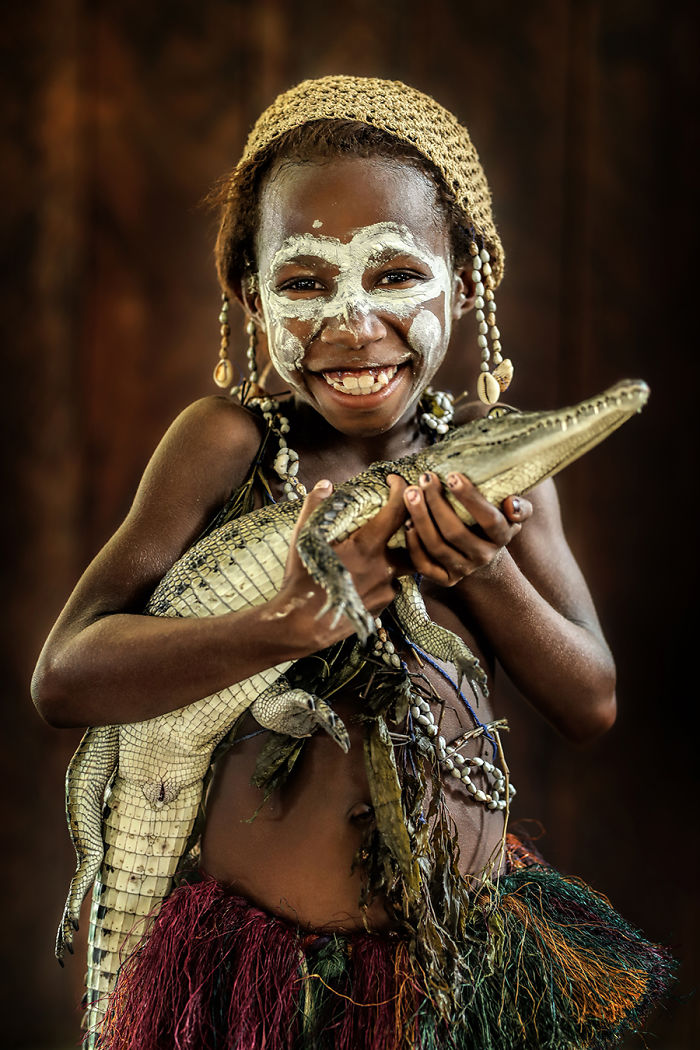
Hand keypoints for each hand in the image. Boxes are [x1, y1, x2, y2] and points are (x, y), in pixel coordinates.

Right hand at [272, 477, 408, 648]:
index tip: (394, 481)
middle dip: (406, 524)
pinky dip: (381, 579)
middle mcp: (384, 568)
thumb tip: (326, 484)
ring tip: (376, 551)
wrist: (300, 624)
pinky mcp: (382, 608)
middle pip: (411, 538)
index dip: (401, 489)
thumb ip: (315, 507)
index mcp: (367, 546)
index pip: (398, 509)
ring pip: (401, 566)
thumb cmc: (301, 579)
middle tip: (393, 516)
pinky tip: (363, 579)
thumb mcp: (304, 538)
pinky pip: (389, 587)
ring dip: (393, 555)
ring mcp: (386, 590)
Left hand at [398, 471, 531, 586]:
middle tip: (424, 479)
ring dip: (420, 518)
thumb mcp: (513, 513)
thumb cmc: (494, 520)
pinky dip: (413, 544)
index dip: (470, 498)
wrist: (484, 553)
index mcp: (502, 536)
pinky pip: (424, 565)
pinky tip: (406, 522)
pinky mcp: (445, 579)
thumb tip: (511, 504)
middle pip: (455, 532)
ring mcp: (463, 569)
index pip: (489, 519)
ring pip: (437, 546)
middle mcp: (483, 556)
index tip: (452, 476)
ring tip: (410, 494)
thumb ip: (520, 507)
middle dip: (437, 503)